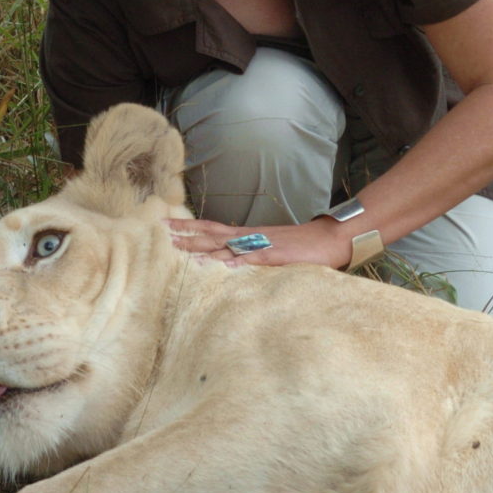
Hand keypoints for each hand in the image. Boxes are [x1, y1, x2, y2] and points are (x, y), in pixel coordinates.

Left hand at [167, 217, 348, 267]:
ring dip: (204, 246)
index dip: (190, 228)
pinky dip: (239, 261)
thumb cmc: (302, 246)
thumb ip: (250, 255)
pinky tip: (224, 265)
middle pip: (212, 233)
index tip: (167, 227)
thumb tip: (229, 262)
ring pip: (228, 245)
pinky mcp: (278, 256)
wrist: (331, 238)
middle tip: (161, 232)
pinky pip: (255, 259)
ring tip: (181, 248)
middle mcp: (250, 237)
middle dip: (186, 234)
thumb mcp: (270, 249)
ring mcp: (263, 245)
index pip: (212, 228)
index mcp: (248, 235)